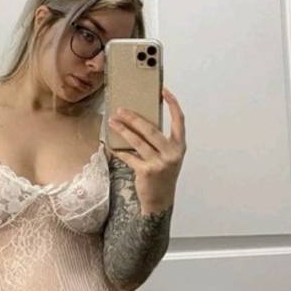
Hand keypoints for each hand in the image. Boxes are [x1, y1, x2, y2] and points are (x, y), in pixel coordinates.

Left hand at [107, 87, 185, 213]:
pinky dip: (118, 150)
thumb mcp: (169, 156)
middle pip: (151, 129)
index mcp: (180, 146)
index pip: (179, 120)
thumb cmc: (163, 174)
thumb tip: (142, 121)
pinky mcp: (146, 171)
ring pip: (138, 141)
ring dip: (122, 130)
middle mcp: (172, 153)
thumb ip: (162, 141)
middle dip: (134, 118)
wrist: (160, 200)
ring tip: (112, 122)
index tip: (163, 91)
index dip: (172, 104)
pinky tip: (109, 144)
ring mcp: (159, 163)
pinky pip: (128, 157)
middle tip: (121, 110)